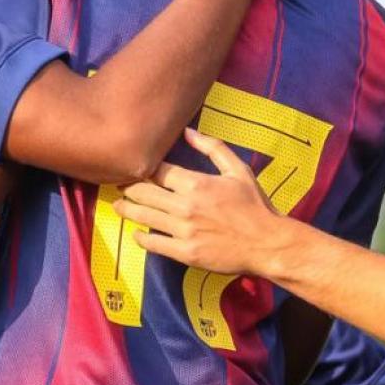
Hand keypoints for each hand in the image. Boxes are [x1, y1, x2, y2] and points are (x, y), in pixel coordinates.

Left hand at [113, 129, 285, 277]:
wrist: (267, 243)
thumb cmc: (255, 205)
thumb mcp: (238, 170)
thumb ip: (212, 148)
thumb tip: (187, 131)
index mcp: (197, 183)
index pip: (158, 171)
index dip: (143, 169)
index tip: (134, 168)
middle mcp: (186, 206)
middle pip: (144, 193)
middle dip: (128, 188)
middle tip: (119, 186)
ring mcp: (184, 230)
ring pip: (144, 217)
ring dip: (126, 210)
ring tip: (117, 206)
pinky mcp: (186, 252)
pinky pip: (154, 244)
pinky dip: (141, 237)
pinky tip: (136, 233)